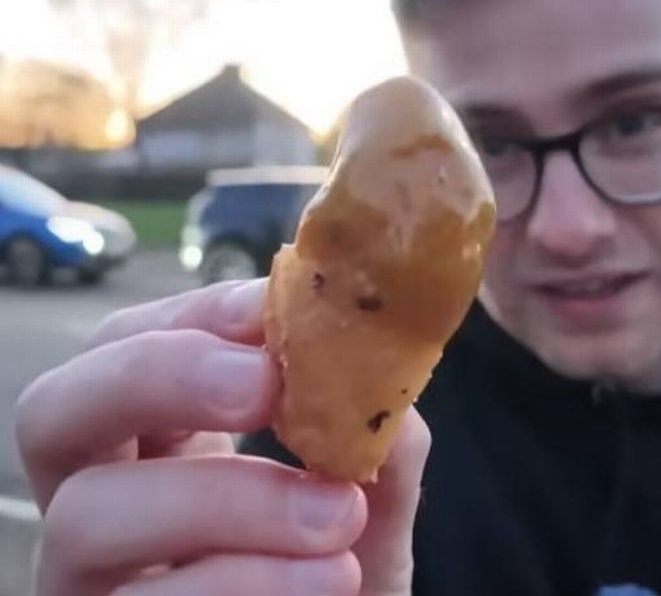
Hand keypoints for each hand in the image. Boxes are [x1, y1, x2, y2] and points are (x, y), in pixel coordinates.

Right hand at [15, 278, 430, 594]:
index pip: (131, 342)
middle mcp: (100, 504)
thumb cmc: (337, 577)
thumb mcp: (365, 508)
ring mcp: (88, 582)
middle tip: (264, 385)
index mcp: (156, 443)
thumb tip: (384, 390)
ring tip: (339, 517)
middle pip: (55, 409)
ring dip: (226, 498)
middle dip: (161, 375)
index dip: (198, 316)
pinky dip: (241, 584)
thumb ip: (377, 450)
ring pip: (89, 515)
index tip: (279, 313)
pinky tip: (328, 581)